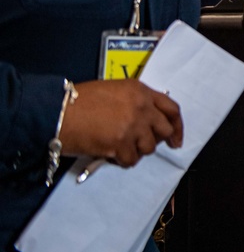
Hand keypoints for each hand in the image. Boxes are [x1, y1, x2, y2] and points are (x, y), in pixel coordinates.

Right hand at [58, 80, 182, 166]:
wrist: (58, 112)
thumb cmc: (80, 101)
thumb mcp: (114, 91)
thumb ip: (135, 101)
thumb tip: (147, 119)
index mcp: (140, 91)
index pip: (172, 109)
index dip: (177, 125)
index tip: (177, 138)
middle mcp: (141, 107)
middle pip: (165, 130)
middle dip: (157, 140)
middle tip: (144, 146)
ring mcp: (133, 125)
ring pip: (149, 148)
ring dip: (136, 150)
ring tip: (120, 147)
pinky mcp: (120, 143)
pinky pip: (131, 159)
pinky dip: (123, 160)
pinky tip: (112, 154)